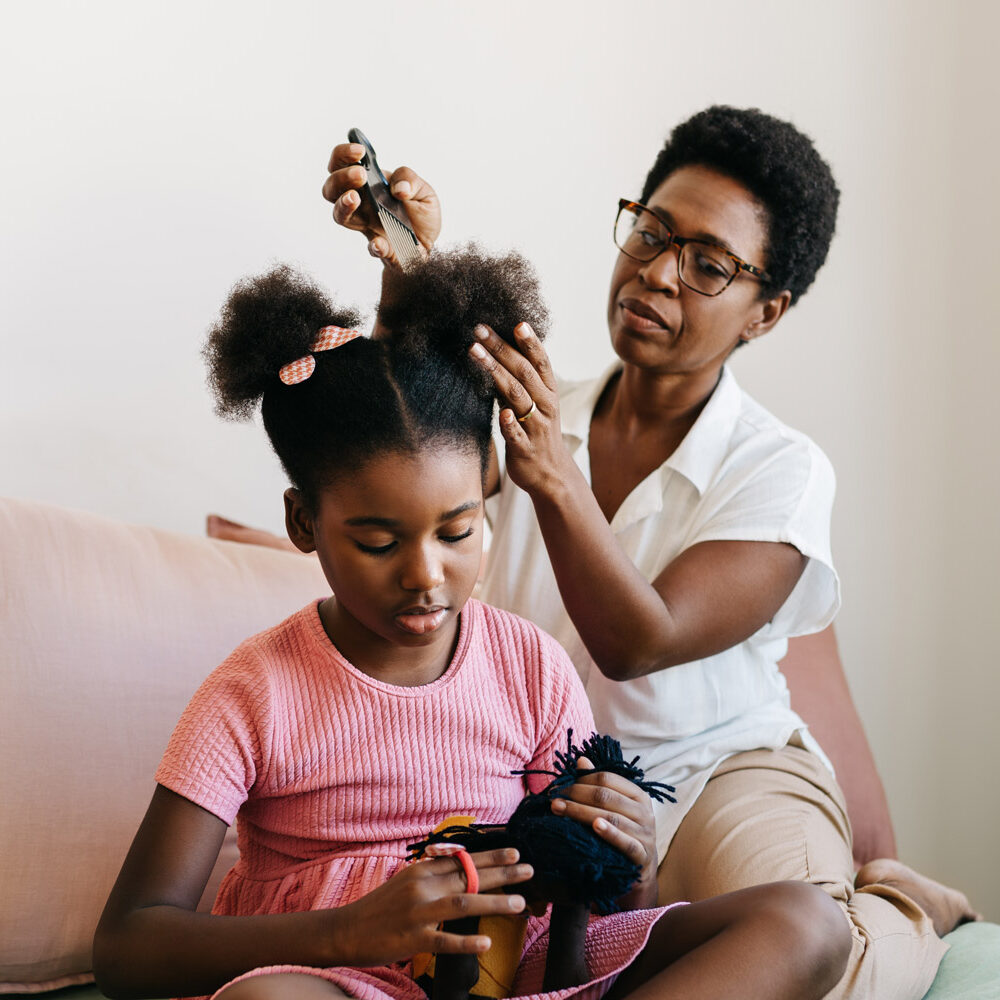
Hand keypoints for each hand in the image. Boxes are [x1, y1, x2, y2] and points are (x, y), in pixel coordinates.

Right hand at [322, 142, 440, 263]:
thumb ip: (411, 180)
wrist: (431, 245)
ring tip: (354, 198)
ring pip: (339, 215)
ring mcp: (366, 226)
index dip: (344, 154)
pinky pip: (371, 247)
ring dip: (342, 204)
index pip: (344, 163)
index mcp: (369, 184)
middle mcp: (361, 203)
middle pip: (332, 187)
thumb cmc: (421, 215)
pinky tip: (380, 242)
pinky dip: (374, 245)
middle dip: (341, 177)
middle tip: (360, 174)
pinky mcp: (379, 248)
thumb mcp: (424, 191)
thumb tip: (399, 188)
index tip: (359, 151)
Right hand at [335, 848, 532, 966]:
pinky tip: (486, 944)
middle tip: (529, 869)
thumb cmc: (381, 906)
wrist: (347, 930)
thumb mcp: (407, 880)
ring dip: (495, 902)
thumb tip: (463, 865)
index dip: (490, 855)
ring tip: (520, 903)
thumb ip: (433, 872)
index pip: (463, 858)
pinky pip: (444, 940)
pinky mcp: (413, 939)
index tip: (514, 851)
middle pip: (469, 876)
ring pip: (464, 903)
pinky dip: (466, 942)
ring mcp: (419, 912)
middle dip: (502, 872)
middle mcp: (422, 885)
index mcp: (422, 869)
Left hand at [468, 323, 571, 498]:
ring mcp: (535, 427)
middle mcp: (544, 405)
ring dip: (496, 372)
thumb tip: (498, 350)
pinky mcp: (525, 448)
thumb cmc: (537, 432)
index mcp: (548, 392)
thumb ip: (519, 380)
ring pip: (516, 396)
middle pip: (523, 372)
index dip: (530, 342)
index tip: (516, 322)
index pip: (540, 361)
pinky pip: (516, 434)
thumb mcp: (534, 403)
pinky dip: (510, 424)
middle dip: (500, 348)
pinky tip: (503, 413)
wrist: (551, 474)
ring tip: (475, 353)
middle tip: (479, 328)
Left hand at [549, 759, 659, 910]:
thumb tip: (581, 760)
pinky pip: (626, 842)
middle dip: (576, 795)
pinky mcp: (643, 855)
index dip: (581, 779)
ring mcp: (646, 834)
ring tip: (560, 810)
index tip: (559, 786)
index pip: (607, 778)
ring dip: (582, 812)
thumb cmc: (622, 833)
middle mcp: (645, 812)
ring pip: (611, 817)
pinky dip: (610, 833)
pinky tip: (594, 826)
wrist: (639, 872)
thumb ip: (599, 785)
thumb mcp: (613, 808)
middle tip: (553, 799)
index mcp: (638, 795)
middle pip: (606, 796)